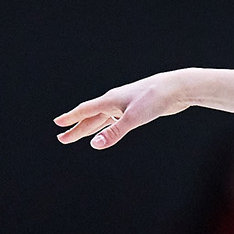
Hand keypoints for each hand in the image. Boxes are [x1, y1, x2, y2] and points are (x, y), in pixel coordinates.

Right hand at [54, 71, 192, 148]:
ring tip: (79, 135)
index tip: (57, 123)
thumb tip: (95, 145)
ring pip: (102, 119)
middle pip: (91, 117)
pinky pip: (115, 120)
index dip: (71, 118)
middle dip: (76, 128)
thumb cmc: (154, 100)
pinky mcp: (135, 109)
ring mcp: (125, 105)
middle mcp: (114, 102)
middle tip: (62, 138)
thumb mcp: (133, 119)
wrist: (176, 88)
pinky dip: (106, 126)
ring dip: (90, 128)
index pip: (85, 111)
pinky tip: (106, 129)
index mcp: (110, 101)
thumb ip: (114, 133)